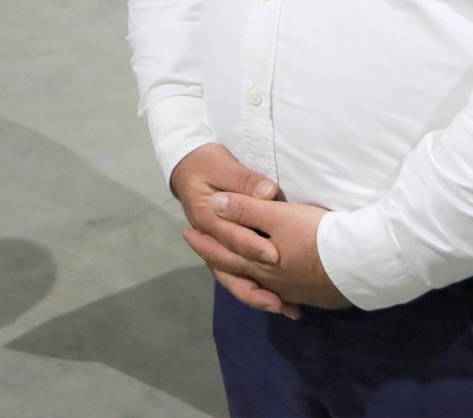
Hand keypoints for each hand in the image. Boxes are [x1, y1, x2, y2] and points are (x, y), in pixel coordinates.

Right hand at [169, 143, 297, 317]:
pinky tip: (280, 301)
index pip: (230, 236)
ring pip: (232, 278)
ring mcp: (215, 248)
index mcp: (205, 215)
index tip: (275, 256)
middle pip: (229, 267)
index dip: (252, 246)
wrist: (188, 167)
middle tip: (281, 297)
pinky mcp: (226, 252)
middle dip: (256, 283)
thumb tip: (267, 192)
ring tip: (283, 308)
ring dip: (256, 296)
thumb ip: (244, 180)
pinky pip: (238, 276)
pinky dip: (255, 290)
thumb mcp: (222, 164)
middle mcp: (208, 238)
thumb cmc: (206, 163)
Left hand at [208, 194, 351, 311]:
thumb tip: (214, 205)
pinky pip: (284, 295)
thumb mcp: (278, 216)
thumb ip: (245, 210)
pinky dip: (274, 294)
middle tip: (202, 251)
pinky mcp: (312, 295)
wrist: (361, 264)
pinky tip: (281, 297)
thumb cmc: (316, 235)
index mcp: (258, 262)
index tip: (188, 233)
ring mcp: (292, 291)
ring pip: (259, 286)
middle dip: (218, 260)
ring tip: (237, 277)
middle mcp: (271, 281)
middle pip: (237, 271)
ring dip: (245, 281)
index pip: (223, 251)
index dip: (205, 241)